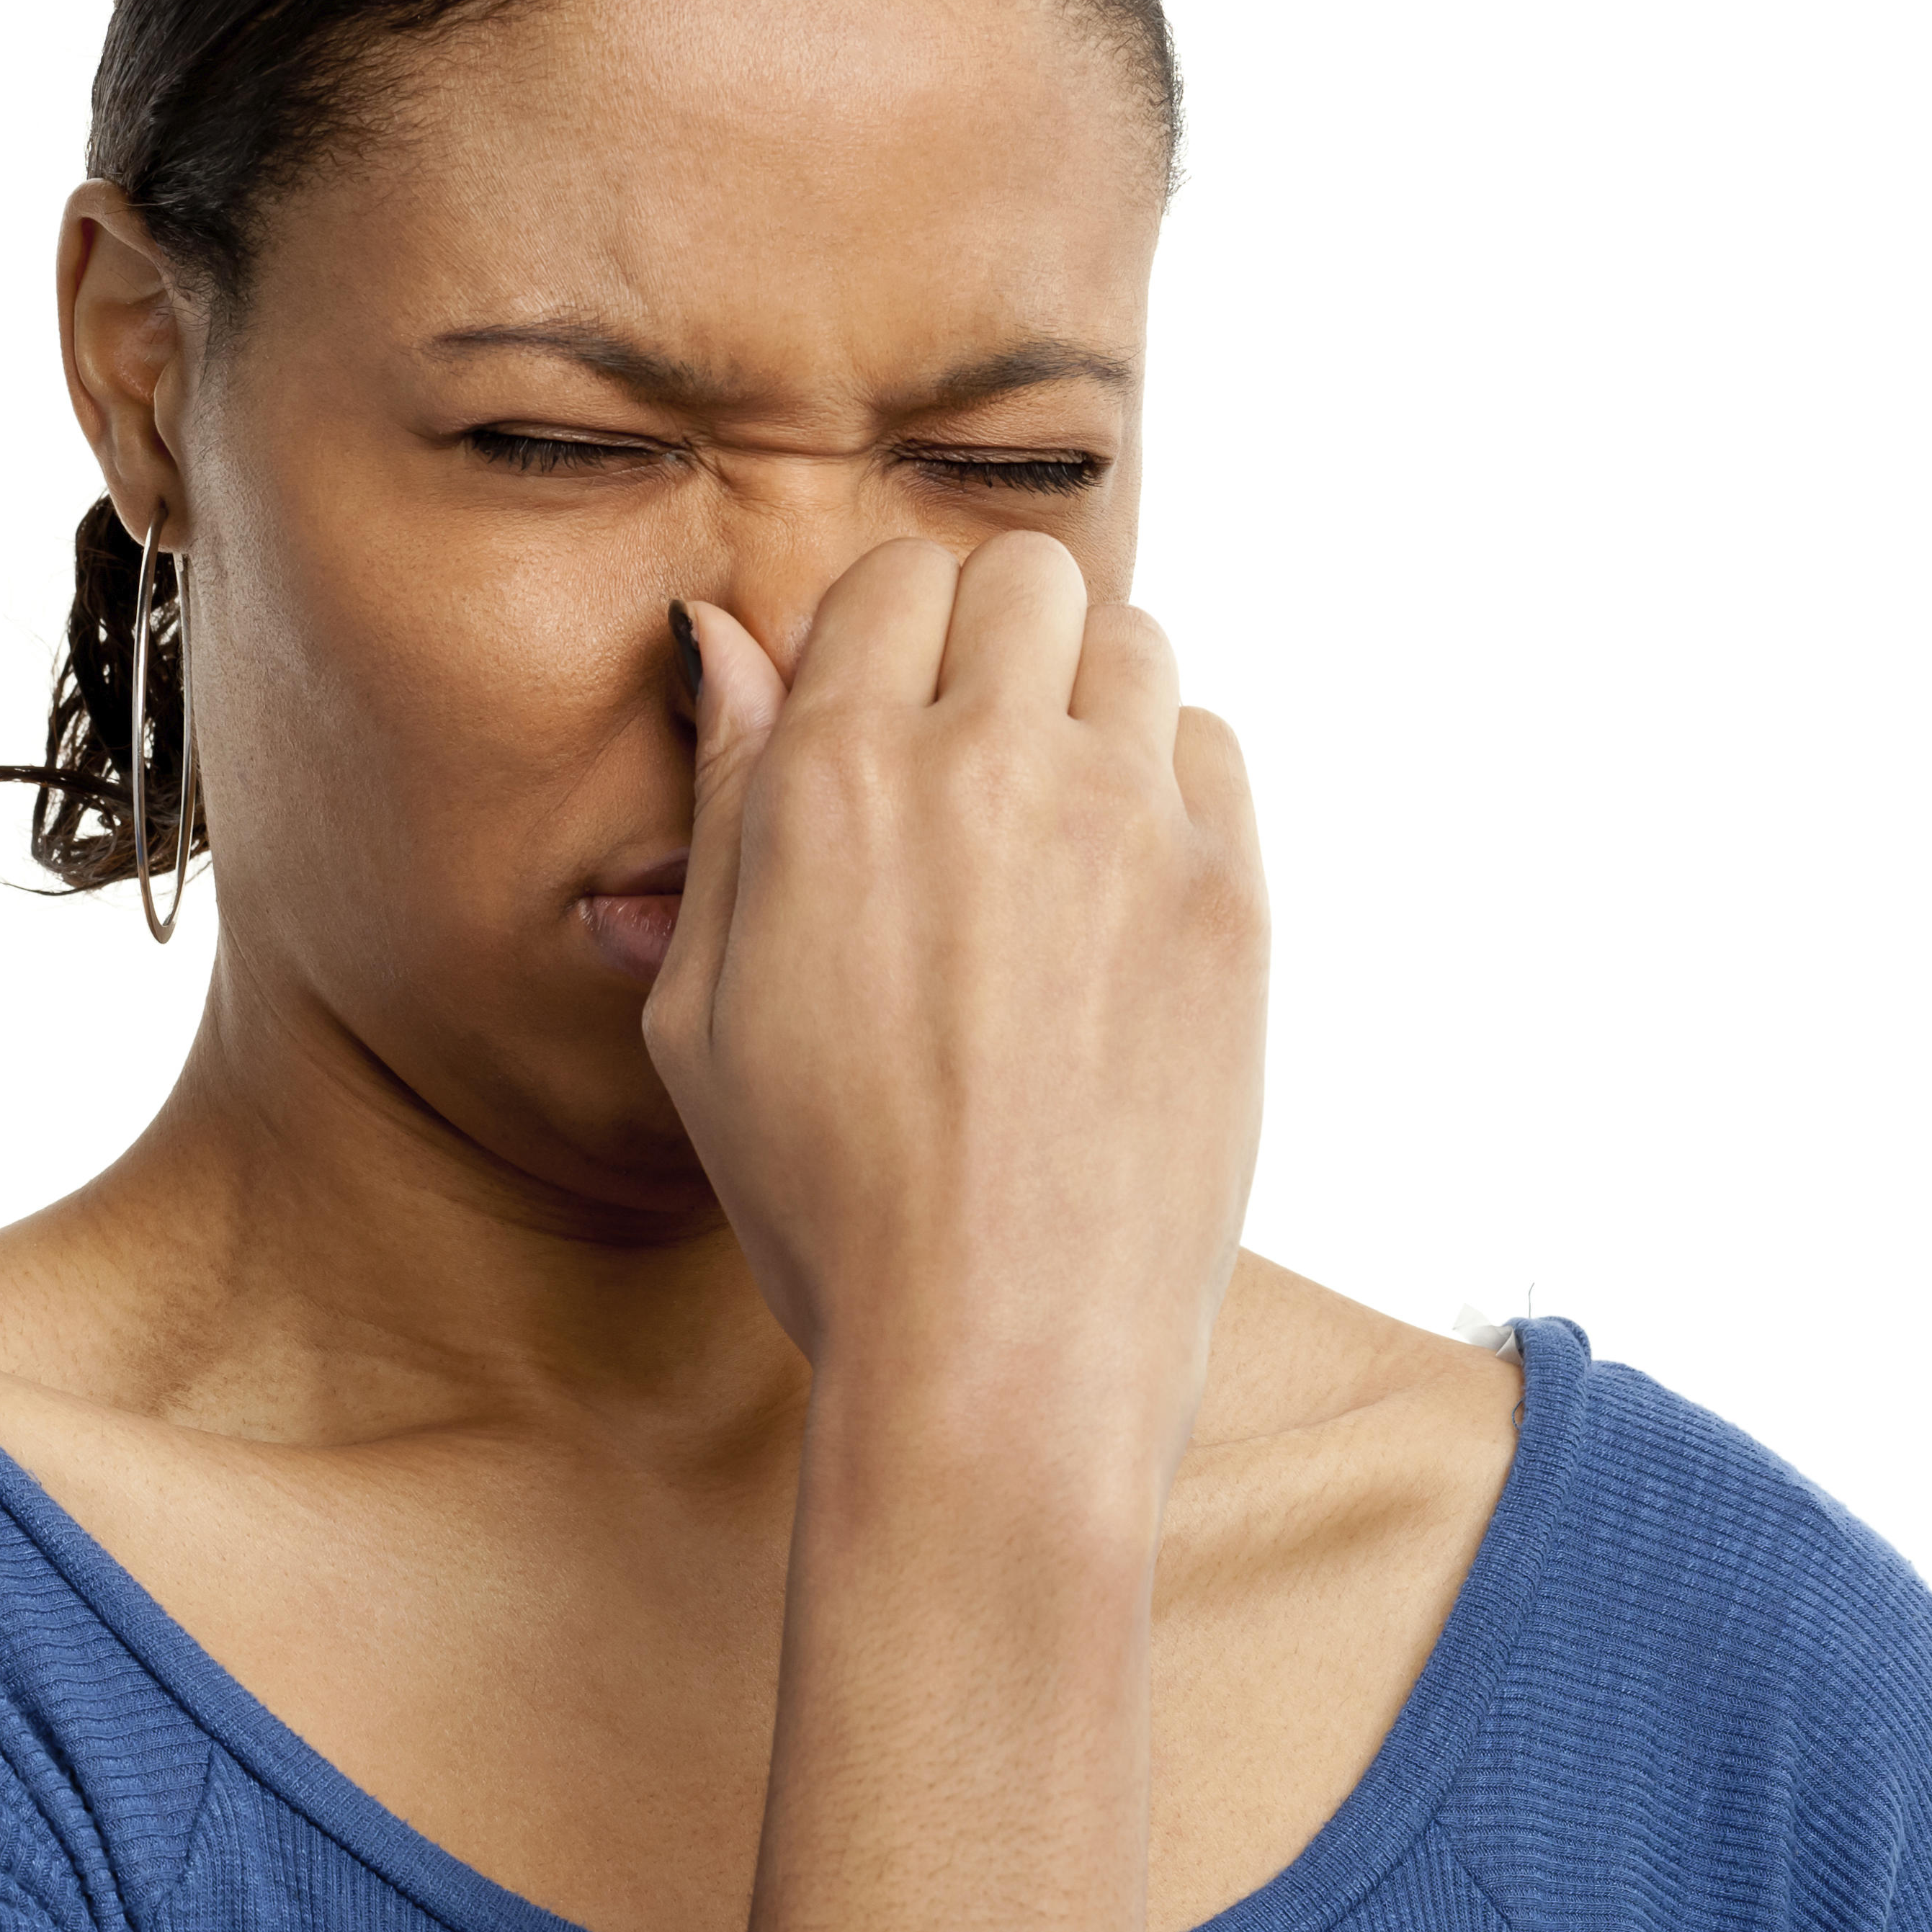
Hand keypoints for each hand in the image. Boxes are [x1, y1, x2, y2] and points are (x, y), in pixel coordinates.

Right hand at [645, 531, 1266, 1484]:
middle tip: (966, 757)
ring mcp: (1130, 826)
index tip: (879, 719)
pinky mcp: (1230, 898)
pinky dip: (1165, 782)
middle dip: (989, 640)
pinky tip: (1115, 891)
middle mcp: (994, 766)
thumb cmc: (827, 1202)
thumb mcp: (701, 1011)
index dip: (881, 640)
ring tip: (1047, 819)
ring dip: (1085, 695)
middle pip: (1024, 578)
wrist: (1000, 1354)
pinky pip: (1210, 751)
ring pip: (1133, 642)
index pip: (891, 579)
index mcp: (841, 780)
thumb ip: (728, 801)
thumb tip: (729, 641)